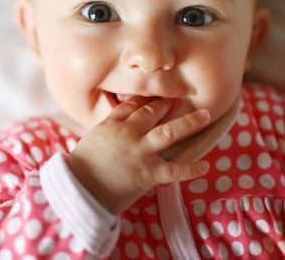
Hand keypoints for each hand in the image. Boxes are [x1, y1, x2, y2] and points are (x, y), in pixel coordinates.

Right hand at [64, 98, 210, 214]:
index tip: (158, 93)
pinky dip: (190, 169)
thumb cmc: (82, 168)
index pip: (133, 105)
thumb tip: (121, 122)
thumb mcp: (93, 139)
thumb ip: (109, 128)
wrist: (79, 192)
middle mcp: (128, 134)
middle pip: (152, 112)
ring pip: (168, 132)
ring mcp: (139, 153)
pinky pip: (174, 170)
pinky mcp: (147, 174)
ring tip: (205, 114)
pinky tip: (204, 166)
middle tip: (181, 96)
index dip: (147, 98)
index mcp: (112, 124)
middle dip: (168, 103)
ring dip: (189, 123)